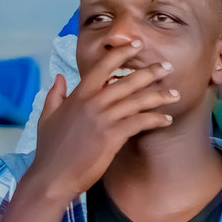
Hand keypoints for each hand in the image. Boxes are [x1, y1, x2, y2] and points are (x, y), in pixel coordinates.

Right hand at [20, 43, 177, 204]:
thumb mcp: (46, 116)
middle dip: (150, 72)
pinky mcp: (112, 136)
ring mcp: (103, 119)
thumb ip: (55, 94)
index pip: (102, 67)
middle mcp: (92, 102)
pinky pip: (140, 122)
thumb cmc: (50, 149)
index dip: (121, 55)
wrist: (52, 175)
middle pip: (127, 81)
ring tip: (175, 94)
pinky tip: (167, 119)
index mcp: (77, 95)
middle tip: (168, 67)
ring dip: (159, 97)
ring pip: (137, 101)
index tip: (137, 45)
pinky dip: (155, 119)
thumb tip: (59, 77)